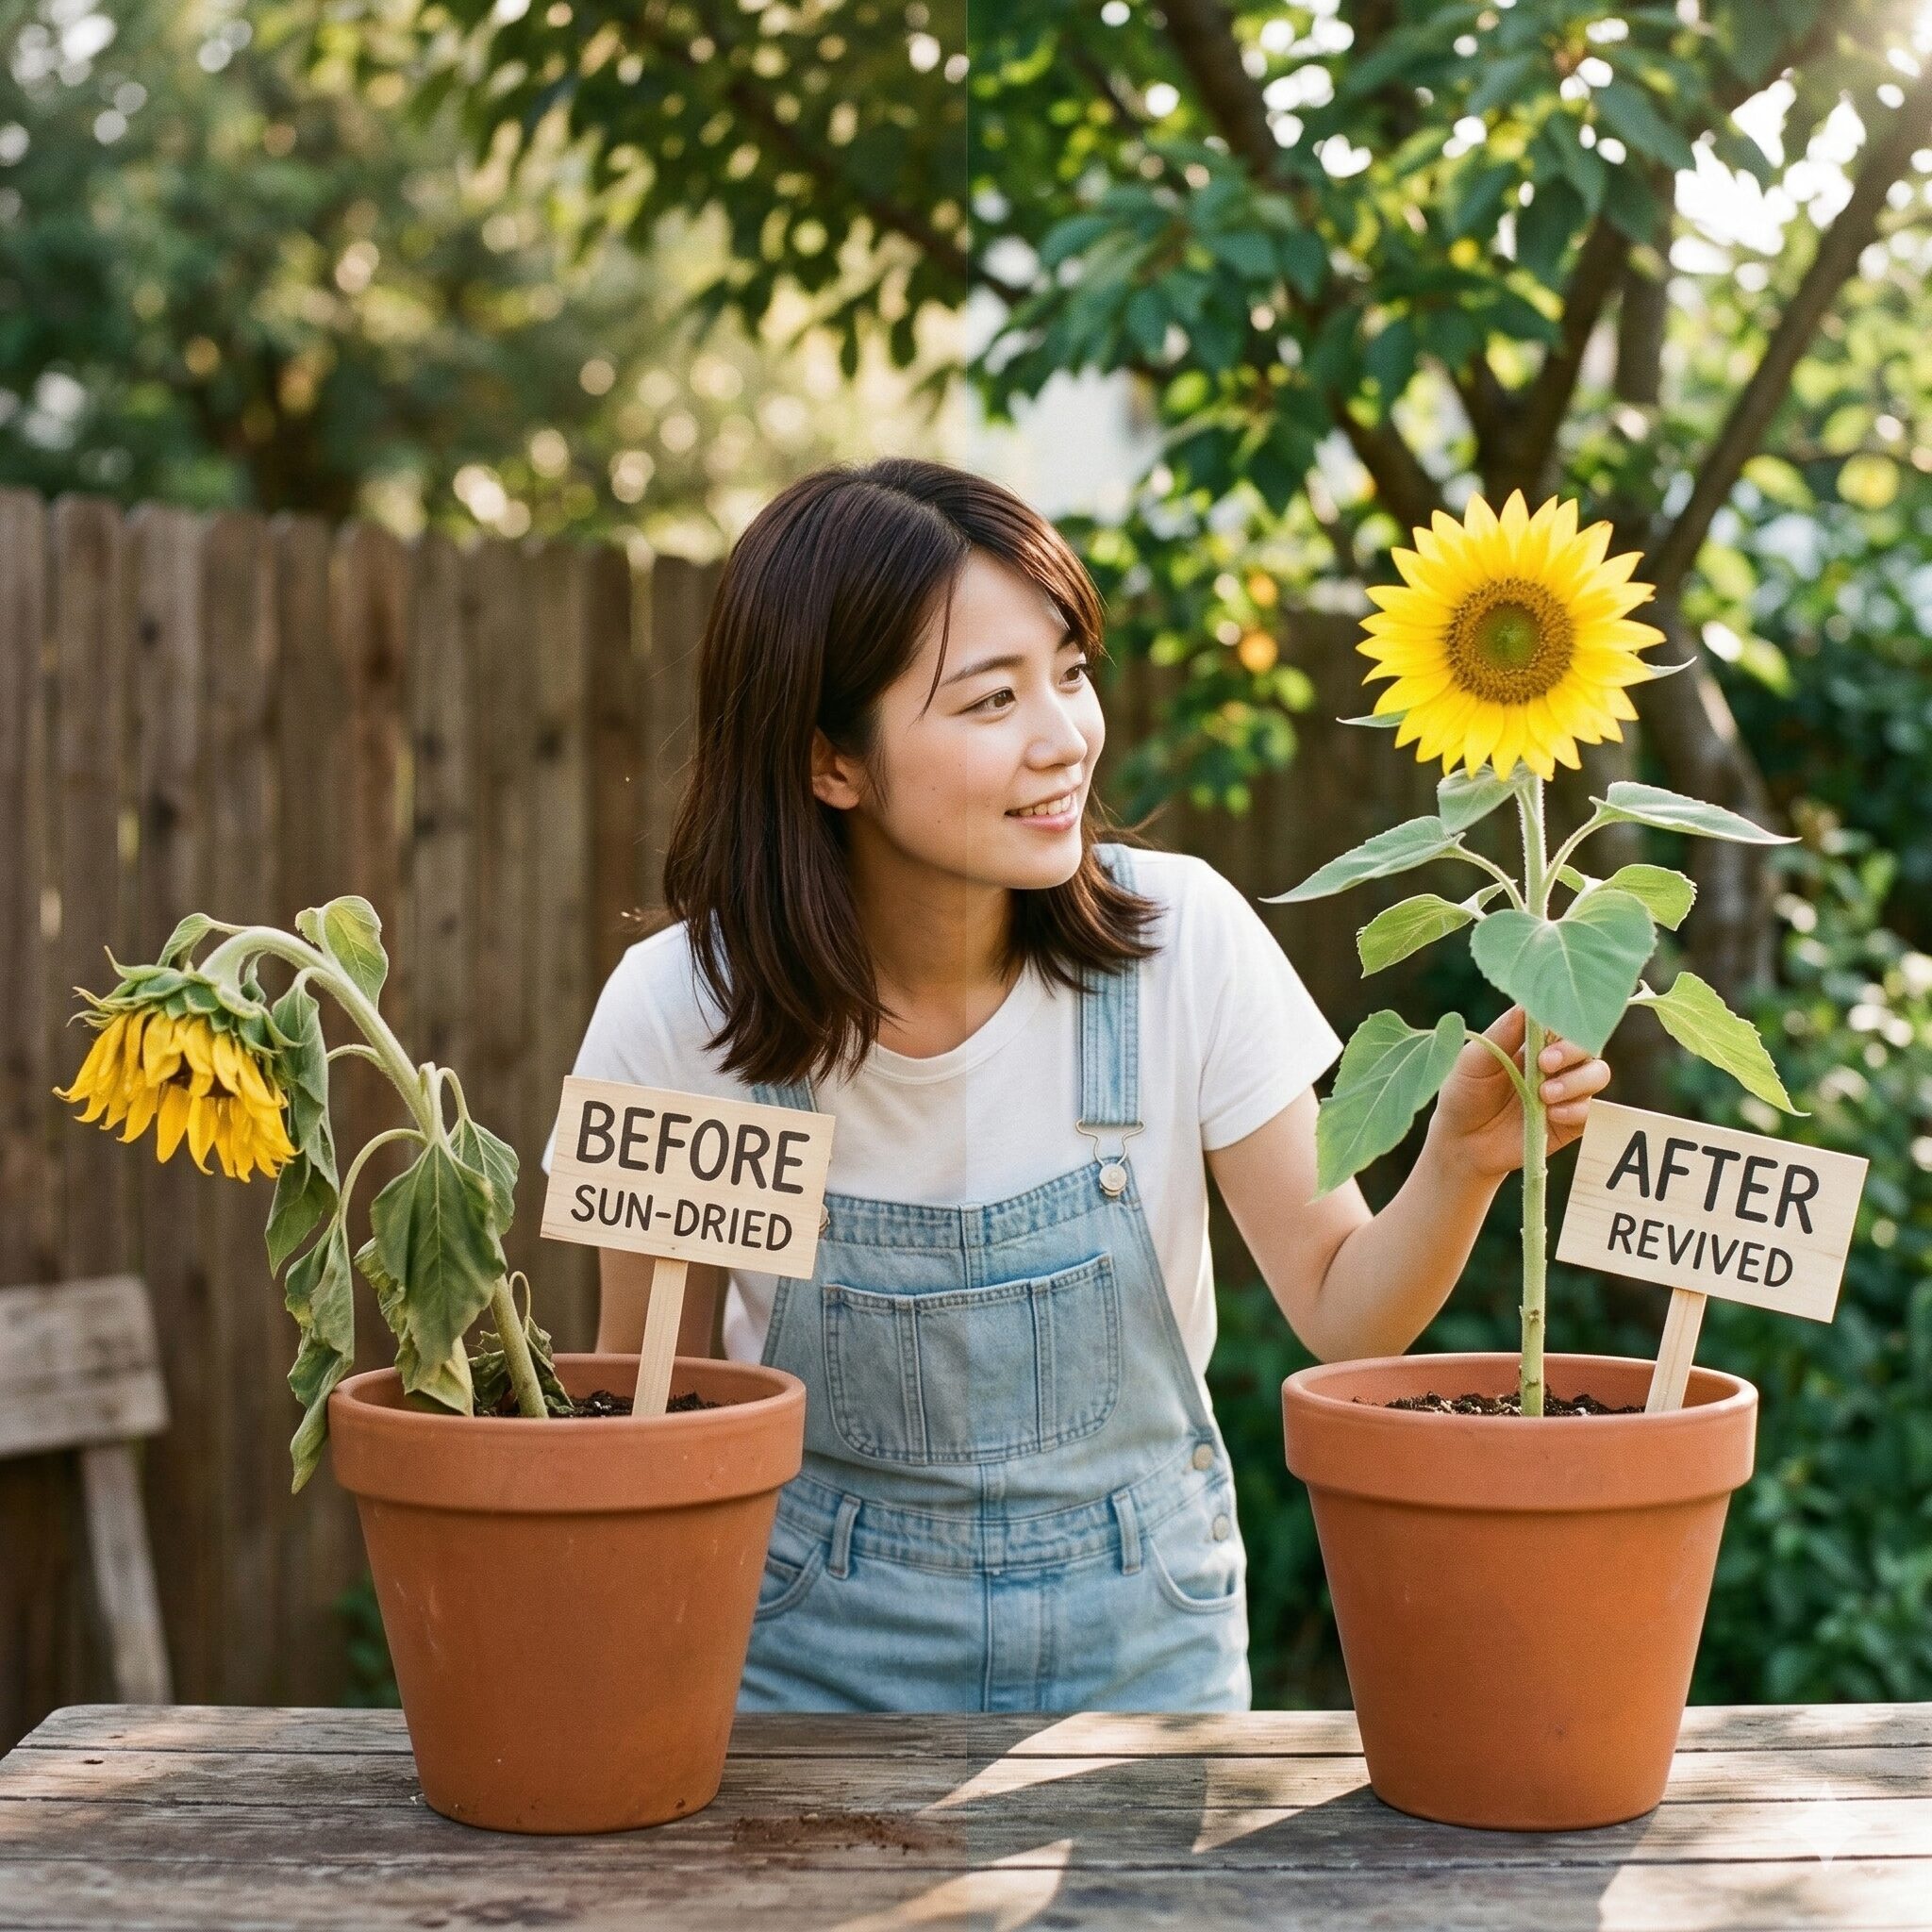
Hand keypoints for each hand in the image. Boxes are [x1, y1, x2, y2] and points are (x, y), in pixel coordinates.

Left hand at [1427, 1006, 1609, 1181]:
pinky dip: (1576, 1109)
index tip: (1544, 1033)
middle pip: (1587, 1043)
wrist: (1462, 1142)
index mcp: (1533, 1040)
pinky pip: (1590, 1111)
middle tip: (1544, 1064)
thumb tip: (1526, 1004)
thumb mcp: (1474, 1059)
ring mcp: (1566, 1091)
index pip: (1562, 1019)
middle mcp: (1556, 1062)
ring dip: (1577, 1081)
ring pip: (1597, 1074)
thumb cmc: (1464, 1092)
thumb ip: (1501, 1034)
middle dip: (1572, 1051)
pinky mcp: (1570, 1121)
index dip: (1562, 1020)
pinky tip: (1551, 1114)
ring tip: (1545, 1094)